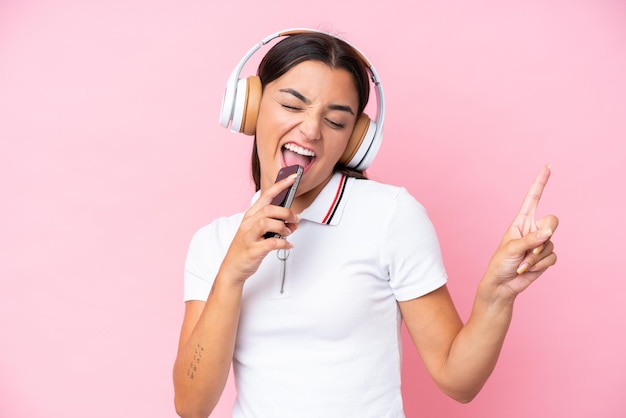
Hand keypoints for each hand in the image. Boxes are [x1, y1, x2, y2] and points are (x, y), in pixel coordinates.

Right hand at [218, 175, 299, 284]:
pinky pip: (271, 243)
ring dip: (283, 227)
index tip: (293, 178)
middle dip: (286, 212)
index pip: (267, 195)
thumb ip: (274, 223)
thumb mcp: (257, 231)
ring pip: (267, 222)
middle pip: (269, 209)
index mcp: (250, 215)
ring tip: (288, 233)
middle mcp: (248, 223)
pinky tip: (288, 245)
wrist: (232, 268)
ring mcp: (249, 236)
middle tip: (295, 220)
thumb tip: (293, 221)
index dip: (280, 185)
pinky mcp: (252, 250)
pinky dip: (283, 244)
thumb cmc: (246, 248)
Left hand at [484, 165, 558, 299]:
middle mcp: (533, 229)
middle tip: (530, 248)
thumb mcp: (511, 248)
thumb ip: (531, 240)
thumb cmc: (500, 263)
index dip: (540, 182)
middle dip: (544, 234)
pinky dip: (539, 265)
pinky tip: (526, 269)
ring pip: (551, 243)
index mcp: (521, 221)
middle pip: (552, 221)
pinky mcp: (545, 257)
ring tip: (521, 263)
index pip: (533, 198)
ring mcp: (540, 243)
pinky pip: (552, 257)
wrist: (502, 285)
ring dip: (536, 257)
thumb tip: (549, 232)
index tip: (548, 166)